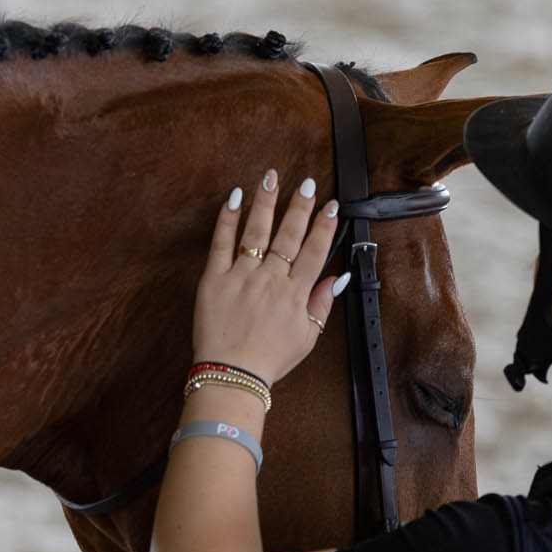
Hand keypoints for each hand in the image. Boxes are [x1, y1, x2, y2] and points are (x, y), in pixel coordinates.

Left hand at [191, 170, 344, 384]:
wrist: (232, 375)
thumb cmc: (269, 360)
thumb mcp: (307, 338)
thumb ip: (322, 304)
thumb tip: (338, 278)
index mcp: (294, 293)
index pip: (314, 251)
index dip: (325, 225)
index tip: (331, 205)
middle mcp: (270, 279)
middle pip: (288, 235)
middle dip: (299, 206)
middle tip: (305, 183)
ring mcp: (241, 276)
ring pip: (256, 231)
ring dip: (265, 202)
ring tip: (271, 177)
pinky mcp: (214, 279)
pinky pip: (221, 243)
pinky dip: (227, 219)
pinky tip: (234, 198)